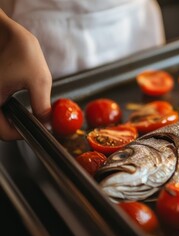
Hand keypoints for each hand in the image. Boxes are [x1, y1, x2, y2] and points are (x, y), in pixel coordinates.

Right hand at [0, 10, 51, 140]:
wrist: (6, 32)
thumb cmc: (20, 50)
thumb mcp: (39, 80)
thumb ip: (42, 105)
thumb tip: (47, 123)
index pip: (3, 133)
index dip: (22, 135)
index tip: (37, 129)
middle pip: (1, 127)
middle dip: (19, 127)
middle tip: (36, 122)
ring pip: (0, 119)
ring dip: (14, 119)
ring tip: (30, 113)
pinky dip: (9, 110)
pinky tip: (20, 104)